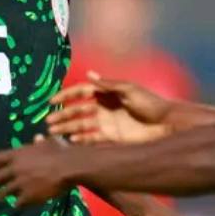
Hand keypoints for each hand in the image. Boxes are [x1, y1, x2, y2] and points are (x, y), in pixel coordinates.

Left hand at [0, 135, 76, 206]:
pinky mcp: (28, 195)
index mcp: (18, 154)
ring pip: (4, 192)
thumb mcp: (49, 142)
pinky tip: (17, 205)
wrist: (69, 167)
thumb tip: (37, 138)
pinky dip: (17, 204)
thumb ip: (40, 142)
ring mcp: (20, 183)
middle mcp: (15, 168)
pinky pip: (18, 202)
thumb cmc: (61, 151)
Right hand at [46, 73, 174, 144]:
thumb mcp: (128, 89)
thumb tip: (88, 74)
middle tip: (48, 121)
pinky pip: (91, 139)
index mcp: (107, 93)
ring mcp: (106, 123)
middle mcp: (104, 108)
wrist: (166, 124)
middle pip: (78, 111)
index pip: (81, 92)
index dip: (66, 96)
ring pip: (81, 125)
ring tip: (53, 133)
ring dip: (67, 128)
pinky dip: (81, 140)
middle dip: (62, 115)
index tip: (52, 102)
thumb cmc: (150, 103)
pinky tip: (71, 141)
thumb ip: (107, 84)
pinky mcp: (111, 138)